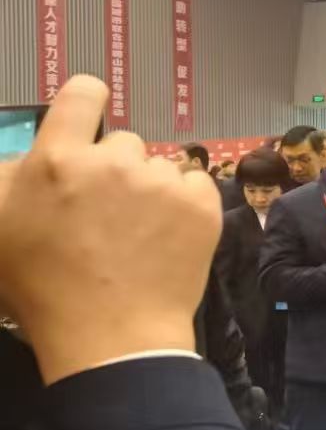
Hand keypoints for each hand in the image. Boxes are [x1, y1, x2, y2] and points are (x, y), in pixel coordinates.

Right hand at [0, 76, 219, 383]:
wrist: (111, 335)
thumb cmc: (44, 289)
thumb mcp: (0, 229)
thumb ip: (9, 180)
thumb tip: (25, 157)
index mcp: (57, 159)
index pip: (82, 94)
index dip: (88, 99)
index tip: (92, 113)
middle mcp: (112, 160)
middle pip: (122, 142)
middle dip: (115, 169)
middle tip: (106, 214)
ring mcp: (161, 182)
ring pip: (159, 167)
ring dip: (151, 190)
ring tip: (137, 234)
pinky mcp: (201, 205)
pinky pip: (196, 185)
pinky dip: (186, 204)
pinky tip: (167, 236)